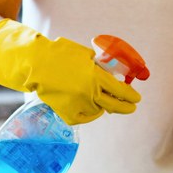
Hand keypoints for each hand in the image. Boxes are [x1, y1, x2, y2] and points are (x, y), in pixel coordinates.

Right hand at [0, 19, 140, 124]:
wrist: (35, 65)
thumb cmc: (61, 55)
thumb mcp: (86, 55)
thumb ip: (101, 66)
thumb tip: (116, 74)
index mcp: (96, 76)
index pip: (121, 91)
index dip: (131, 96)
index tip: (137, 98)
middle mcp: (90, 93)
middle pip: (115, 106)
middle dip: (126, 107)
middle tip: (131, 107)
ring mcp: (79, 104)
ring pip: (99, 111)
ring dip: (102, 106)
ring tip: (98, 98)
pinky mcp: (68, 114)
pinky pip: (85, 117)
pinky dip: (88, 112)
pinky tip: (86, 105)